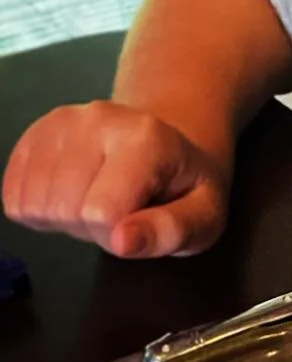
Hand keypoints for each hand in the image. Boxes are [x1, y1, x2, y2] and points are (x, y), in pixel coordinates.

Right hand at [2, 101, 229, 257]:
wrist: (166, 144)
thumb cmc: (185, 187)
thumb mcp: (203, 218)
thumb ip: (170, 231)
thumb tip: (122, 241)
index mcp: (146, 140)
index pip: (100, 212)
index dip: (117, 236)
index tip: (140, 223)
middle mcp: (97, 119)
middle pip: (63, 209)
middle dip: (90, 228)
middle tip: (122, 212)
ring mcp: (61, 121)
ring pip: (33, 203)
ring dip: (63, 218)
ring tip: (99, 200)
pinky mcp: (36, 131)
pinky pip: (12, 192)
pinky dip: (38, 206)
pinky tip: (73, 194)